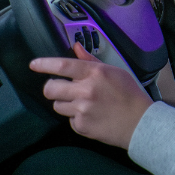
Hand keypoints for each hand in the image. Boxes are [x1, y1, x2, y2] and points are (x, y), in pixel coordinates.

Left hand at [30, 43, 153, 148]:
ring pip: (57, 105)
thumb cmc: (129, 95)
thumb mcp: (114, 71)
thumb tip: (76, 49)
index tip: (34, 65)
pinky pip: (69, 119)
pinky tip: (91, 115)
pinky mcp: (81, 126)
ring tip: (82, 104)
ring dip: (65, 104)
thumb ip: (90, 61)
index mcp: (95, 73)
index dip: (44, 64)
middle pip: (50, 88)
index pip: (62, 66)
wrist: (140, 123)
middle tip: (59, 89)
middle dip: (51, 88)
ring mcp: (82, 109)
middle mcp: (86, 91)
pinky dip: (76, 118)